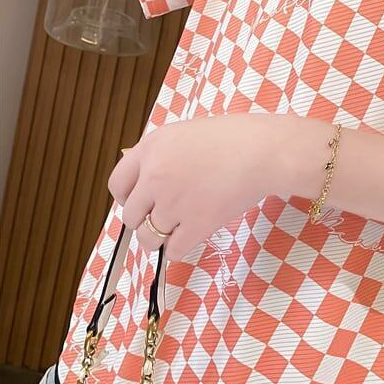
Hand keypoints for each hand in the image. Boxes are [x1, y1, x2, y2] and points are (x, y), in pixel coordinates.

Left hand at [108, 114, 280, 260]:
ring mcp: (174, 201)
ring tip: (180, 228)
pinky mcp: (196, 224)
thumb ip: (163, 155)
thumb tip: (148, 182)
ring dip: (162, 236)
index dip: (127, 197)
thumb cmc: (236, 137)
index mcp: (152, 147)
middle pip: (130, 215)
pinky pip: (173, 250)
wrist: (267, 149)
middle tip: (167, 215)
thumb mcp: (188, 133)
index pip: (117, 184)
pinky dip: (181, 247)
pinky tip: (194, 234)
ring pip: (149, 237)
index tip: (142, 201)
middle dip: (146, 219)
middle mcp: (155, 175)